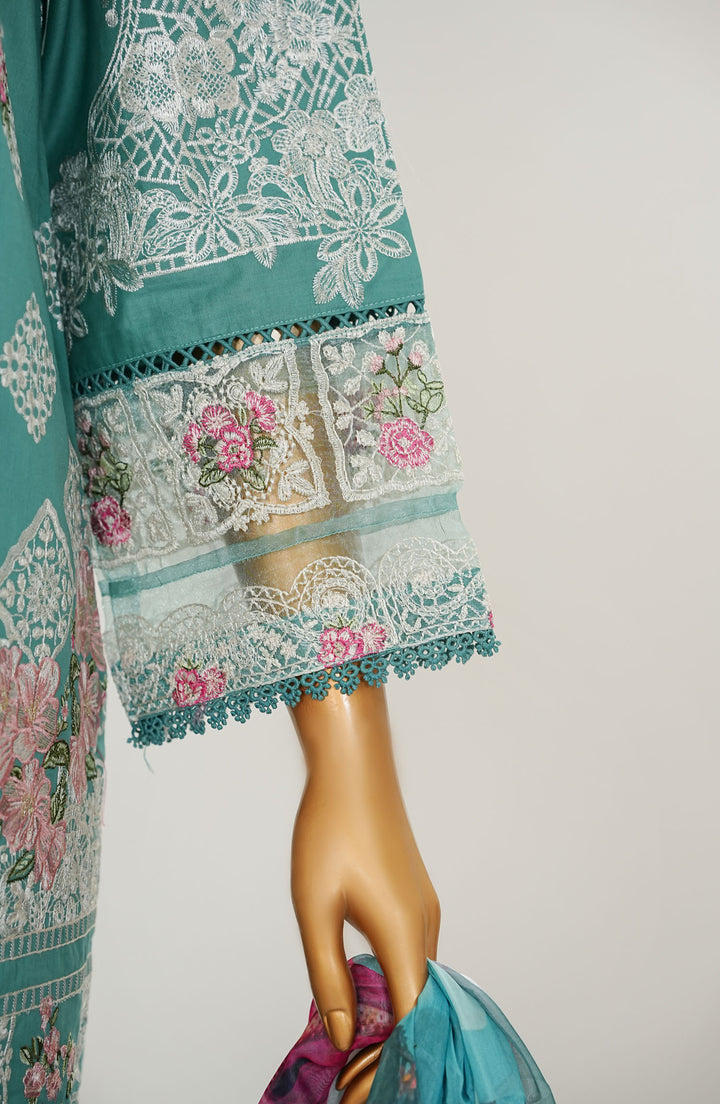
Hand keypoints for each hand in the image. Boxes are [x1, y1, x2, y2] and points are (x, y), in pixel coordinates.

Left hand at [290, 683, 439, 1102]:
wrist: (355, 770)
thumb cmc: (330, 832)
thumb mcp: (315, 910)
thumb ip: (328, 978)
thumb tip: (344, 1036)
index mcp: (405, 935)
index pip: (413, 1021)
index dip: (392, 1061)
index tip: (360, 1087)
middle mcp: (426, 926)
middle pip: (421, 1005)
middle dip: (393, 1045)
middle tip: (353, 1074)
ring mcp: (425, 909)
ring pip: (418, 980)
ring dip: (394, 1014)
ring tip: (356, 1044)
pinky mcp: (416, 897)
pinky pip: (414, 955)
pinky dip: (395, 984)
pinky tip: (365, 992)